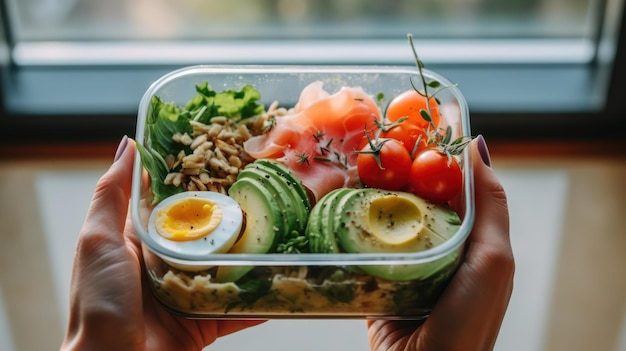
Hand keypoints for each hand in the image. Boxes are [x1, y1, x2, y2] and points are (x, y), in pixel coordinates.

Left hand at [61, 136, 262, 350]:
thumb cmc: (98, 302)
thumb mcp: (98, 240)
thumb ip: (112, 195)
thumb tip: (128, 145)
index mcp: (142, 240)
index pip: (174, 203)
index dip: (198, 183)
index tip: (228, 160)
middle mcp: (167, 263)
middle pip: (208, 236)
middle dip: (235, 221)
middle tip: (268, 199)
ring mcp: (188, 293)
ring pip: (227, 270)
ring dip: (253, 260)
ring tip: (283, 240)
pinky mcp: (204, 322)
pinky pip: (237, 308)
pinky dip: (257, 302)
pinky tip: (280, 287)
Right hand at [367, 135, 514, 350]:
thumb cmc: (468, 319)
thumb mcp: (492, 259)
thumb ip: (490, 205)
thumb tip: (478, 146)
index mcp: (468, 237)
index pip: (452, 182)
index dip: (434, 151)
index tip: (412, 118)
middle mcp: (436, 244)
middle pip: (415, 194)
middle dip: (394, 165)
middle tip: (370, 136)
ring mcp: (403, 260)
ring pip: (385, 214)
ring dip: (368, 189)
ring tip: (347, 160)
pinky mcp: (374, 276)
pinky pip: (362, 240)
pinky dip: (350, 219)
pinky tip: (334, 198)